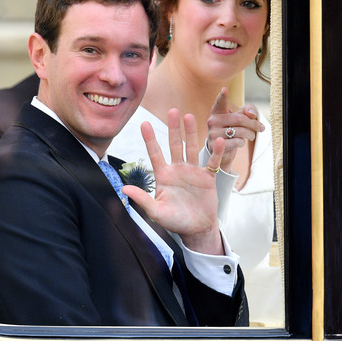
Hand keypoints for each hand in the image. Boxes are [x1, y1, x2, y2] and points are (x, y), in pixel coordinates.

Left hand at [123, 108, 226, 254]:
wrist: (196, 230)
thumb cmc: (175, 221)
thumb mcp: (156, 212)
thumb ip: (142, 199)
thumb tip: (124, 189)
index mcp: (164, 176)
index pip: (155, 153)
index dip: (150, 139)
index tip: (143, 123)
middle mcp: (177, 170)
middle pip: (175, 145)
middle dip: (173, 128)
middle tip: (172, 110)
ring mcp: (193, 172)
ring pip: (191, 148)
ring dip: (191, 133)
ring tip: (189, 117)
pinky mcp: (207, 178)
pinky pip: (211, 162)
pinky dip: (215, 152)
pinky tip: (217, 139)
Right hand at [206, 87, 264, 172]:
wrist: (221, 149)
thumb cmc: (231, 129)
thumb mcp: (239, 118)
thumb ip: (247, 111)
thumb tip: (252, 114)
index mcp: (217, 111)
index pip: (220, 102)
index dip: (223, 96)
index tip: (225, 89)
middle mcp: (212, 120)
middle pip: (240, 119)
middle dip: (254, 124)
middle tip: (261, 128)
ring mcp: (213, 133)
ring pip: (240, 132)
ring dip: (250, 134)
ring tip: (251, 136)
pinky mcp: (215, 145)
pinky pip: (236, 142)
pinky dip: (242, 143)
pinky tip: (240, 142)